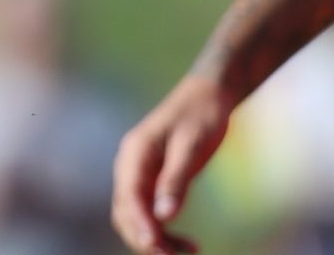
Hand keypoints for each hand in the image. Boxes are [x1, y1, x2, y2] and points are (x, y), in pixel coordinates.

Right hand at [112, 76, 231, 253]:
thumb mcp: (192, 146)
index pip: (128, 196)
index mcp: (135, 153)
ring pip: (135, 216)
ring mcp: (139, 174)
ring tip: (186, 252)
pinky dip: (164, 231)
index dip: (139, 224)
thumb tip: (163, 217)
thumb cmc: (201, 116)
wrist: (207, 96)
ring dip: (154, 239)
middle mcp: (130, 165)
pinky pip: (149, 213)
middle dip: (145, 238)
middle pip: (126, 211)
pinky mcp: (153, 181)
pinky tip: (188, 243)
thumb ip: (176, 180)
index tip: (156, 246)